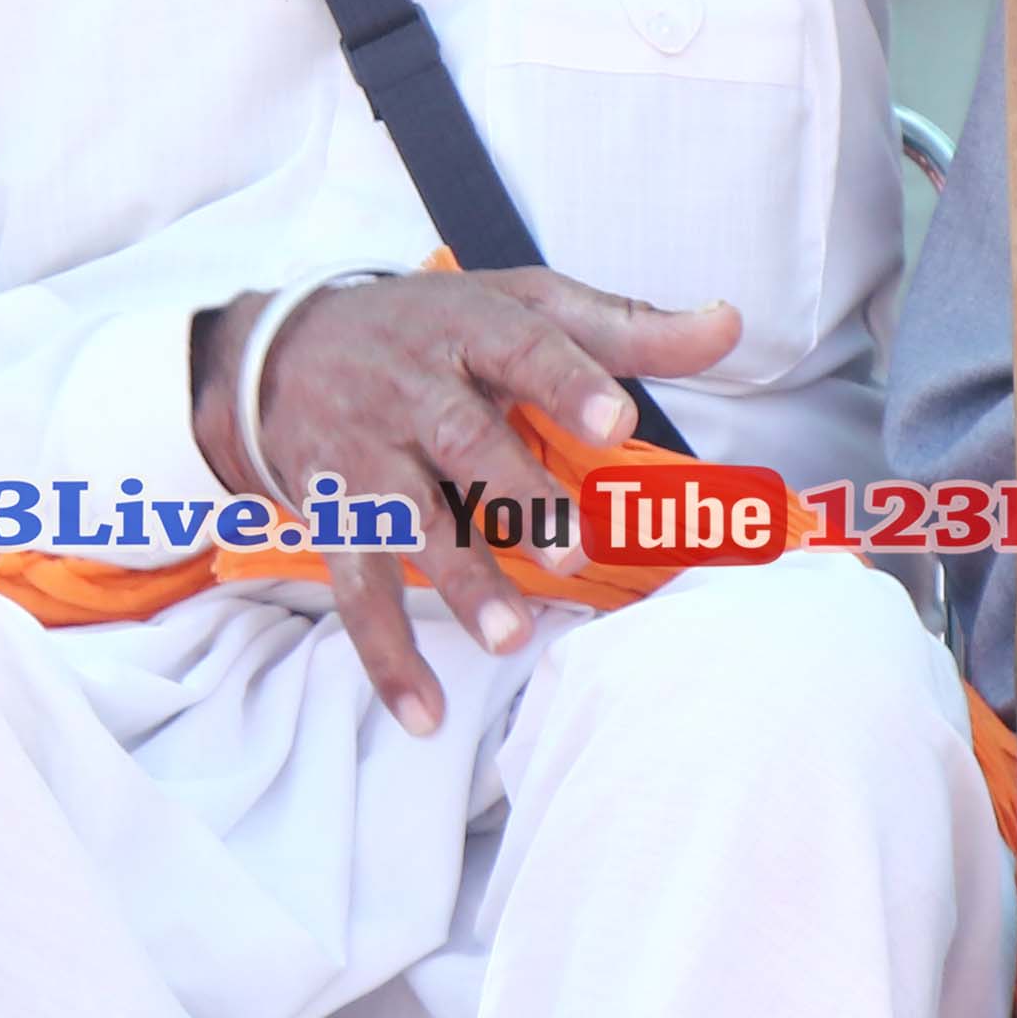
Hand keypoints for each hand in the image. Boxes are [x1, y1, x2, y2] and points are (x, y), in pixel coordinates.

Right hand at [190, 268, 743, 732]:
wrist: (285, 349)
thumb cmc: (437, 332)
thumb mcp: (523, 305)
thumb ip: (627, 328)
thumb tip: (731, 325)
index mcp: (471, 329)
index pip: (522, 347)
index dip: (568, 383)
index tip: (616, 422)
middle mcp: (414, 391)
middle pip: (464, 441)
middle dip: (515, 497)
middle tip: (572, 553)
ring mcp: (369, 457)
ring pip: (409, 522)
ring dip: (459, 583)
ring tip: (510, 640)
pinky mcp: (335, 519)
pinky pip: (358, 590)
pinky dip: (386, 656)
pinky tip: (424, 712)